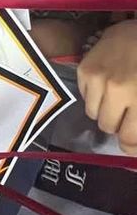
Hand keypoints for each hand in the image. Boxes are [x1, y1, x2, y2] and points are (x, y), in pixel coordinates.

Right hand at [77, 20, 136, 153]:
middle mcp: (115, 90)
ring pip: (92, 113)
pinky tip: (106, 82)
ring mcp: (97, 79)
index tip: (131, 143)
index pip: (128, 137)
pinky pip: (84, 95)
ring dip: (104, 110)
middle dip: (118, 124)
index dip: (130, 145)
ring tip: (116, 97)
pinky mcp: (84, 69)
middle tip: (126, 113)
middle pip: (107, 126)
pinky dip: (94, 94)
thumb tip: (132, 144)